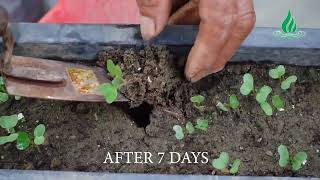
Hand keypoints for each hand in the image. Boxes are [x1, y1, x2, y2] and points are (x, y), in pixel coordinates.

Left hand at [136, 0, 255, 81]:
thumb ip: (153, 3)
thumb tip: (150, 34)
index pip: (219, 24)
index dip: (206, 53)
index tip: (191, 74)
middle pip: (240, 23)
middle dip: (220, 53)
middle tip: (201, 73)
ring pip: (238, 15)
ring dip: (213, 36)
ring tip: (192, 53)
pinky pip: (229, 5)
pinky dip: (209, 19)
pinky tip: (188, 26)